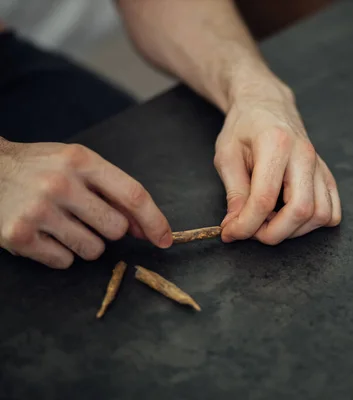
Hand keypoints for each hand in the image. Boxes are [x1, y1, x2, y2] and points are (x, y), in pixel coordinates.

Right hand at [0, 139, 171, 268]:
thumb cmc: (40, 168)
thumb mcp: (77, 164)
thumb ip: (113, 191)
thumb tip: (144, 227)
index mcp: (82, 160)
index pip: (133, 195)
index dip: (155, 221)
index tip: (165, 239)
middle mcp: (61, 184)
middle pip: (116, 229)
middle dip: (110, 229)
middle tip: (87, 217)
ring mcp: (38, 211)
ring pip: (93, 250)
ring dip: (85, 243)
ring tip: (62, 223)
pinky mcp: (19, 236)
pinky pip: (65, 261)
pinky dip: (60, 253)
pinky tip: (45, 233)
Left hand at [213, 83, 341, 244]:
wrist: (266, 105)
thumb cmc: (244, 127)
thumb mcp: (227, 155)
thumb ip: (234, 192)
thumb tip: (236, 226)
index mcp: (276, 144)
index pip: (265, 198)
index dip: (246, 224)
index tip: (231, 232)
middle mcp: (304, 155)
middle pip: (301, 210)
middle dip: (274, 233)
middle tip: (252, 232)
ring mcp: (320, 165)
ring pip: (321, 214)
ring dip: (294, 230)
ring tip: (270, 222)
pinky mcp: (326, 174)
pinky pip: (332, 210)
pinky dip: (314, 223)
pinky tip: (291, 217)